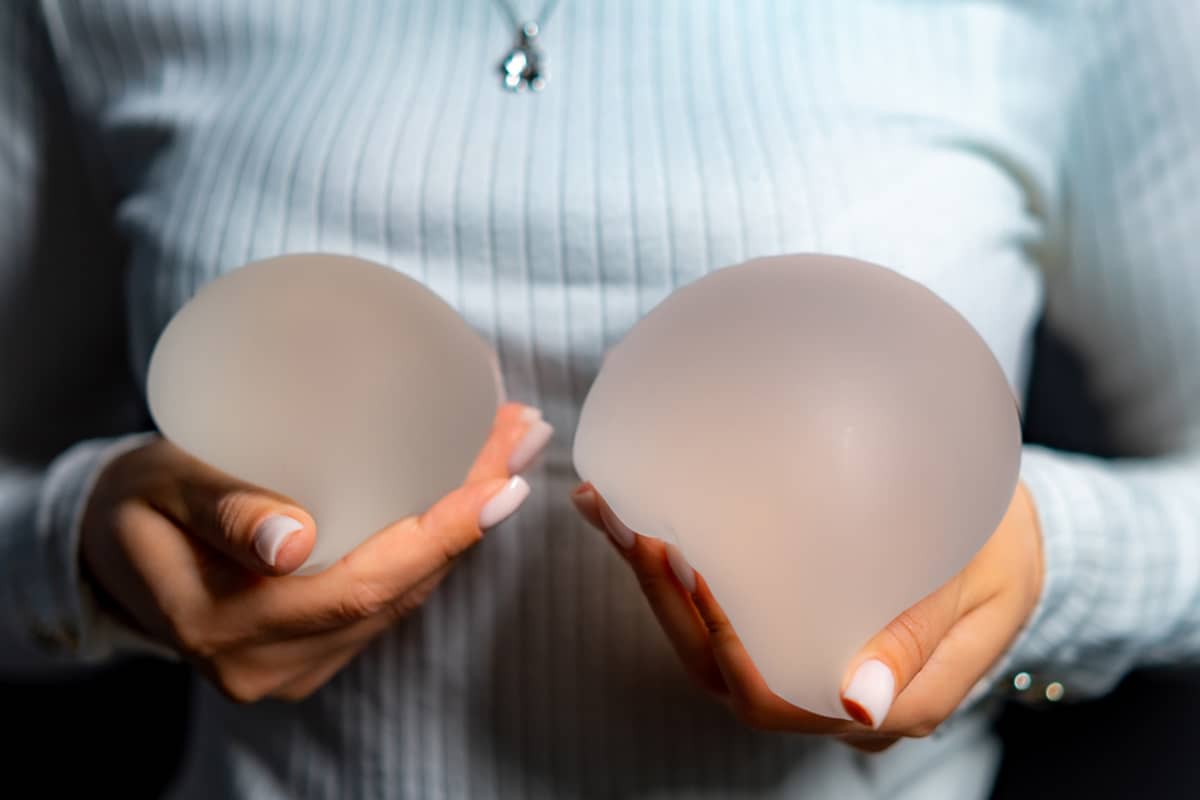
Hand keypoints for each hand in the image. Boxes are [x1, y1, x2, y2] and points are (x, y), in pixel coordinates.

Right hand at [81, 402, 552, 702]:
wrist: (107, 551)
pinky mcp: (312, 649)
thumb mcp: (161, 487)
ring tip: (508, 452)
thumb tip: (289, 542)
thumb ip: (222, 509)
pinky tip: (466, 494)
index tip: (503, 482)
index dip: (442, 538)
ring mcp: (297, 664)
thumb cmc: (133, 506)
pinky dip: (432, 545)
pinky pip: (389, 598)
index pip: (365, 588)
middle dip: (474, 516)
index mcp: (231, 629)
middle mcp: (274, 663)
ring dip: (465, 526)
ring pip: (405, 595)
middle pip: (402, 589)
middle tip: (521, 437)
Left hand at [570, 480, 1042, 751]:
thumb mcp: (981, 582)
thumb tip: (864, 706)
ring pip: (708, 644)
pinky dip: (672, 564)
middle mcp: (830, 695)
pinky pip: (723, 608)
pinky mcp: (789, 625)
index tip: (690, 566)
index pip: (772, 696)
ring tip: (613, 510)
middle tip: (633, 524)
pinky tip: (633, 513)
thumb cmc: (1001, 547)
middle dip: (666, 600)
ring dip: (655, 579)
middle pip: (722, 670)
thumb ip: (921, 637)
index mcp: (884, 698)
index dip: (717, 641)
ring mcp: (805, 661)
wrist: (1009, 533)